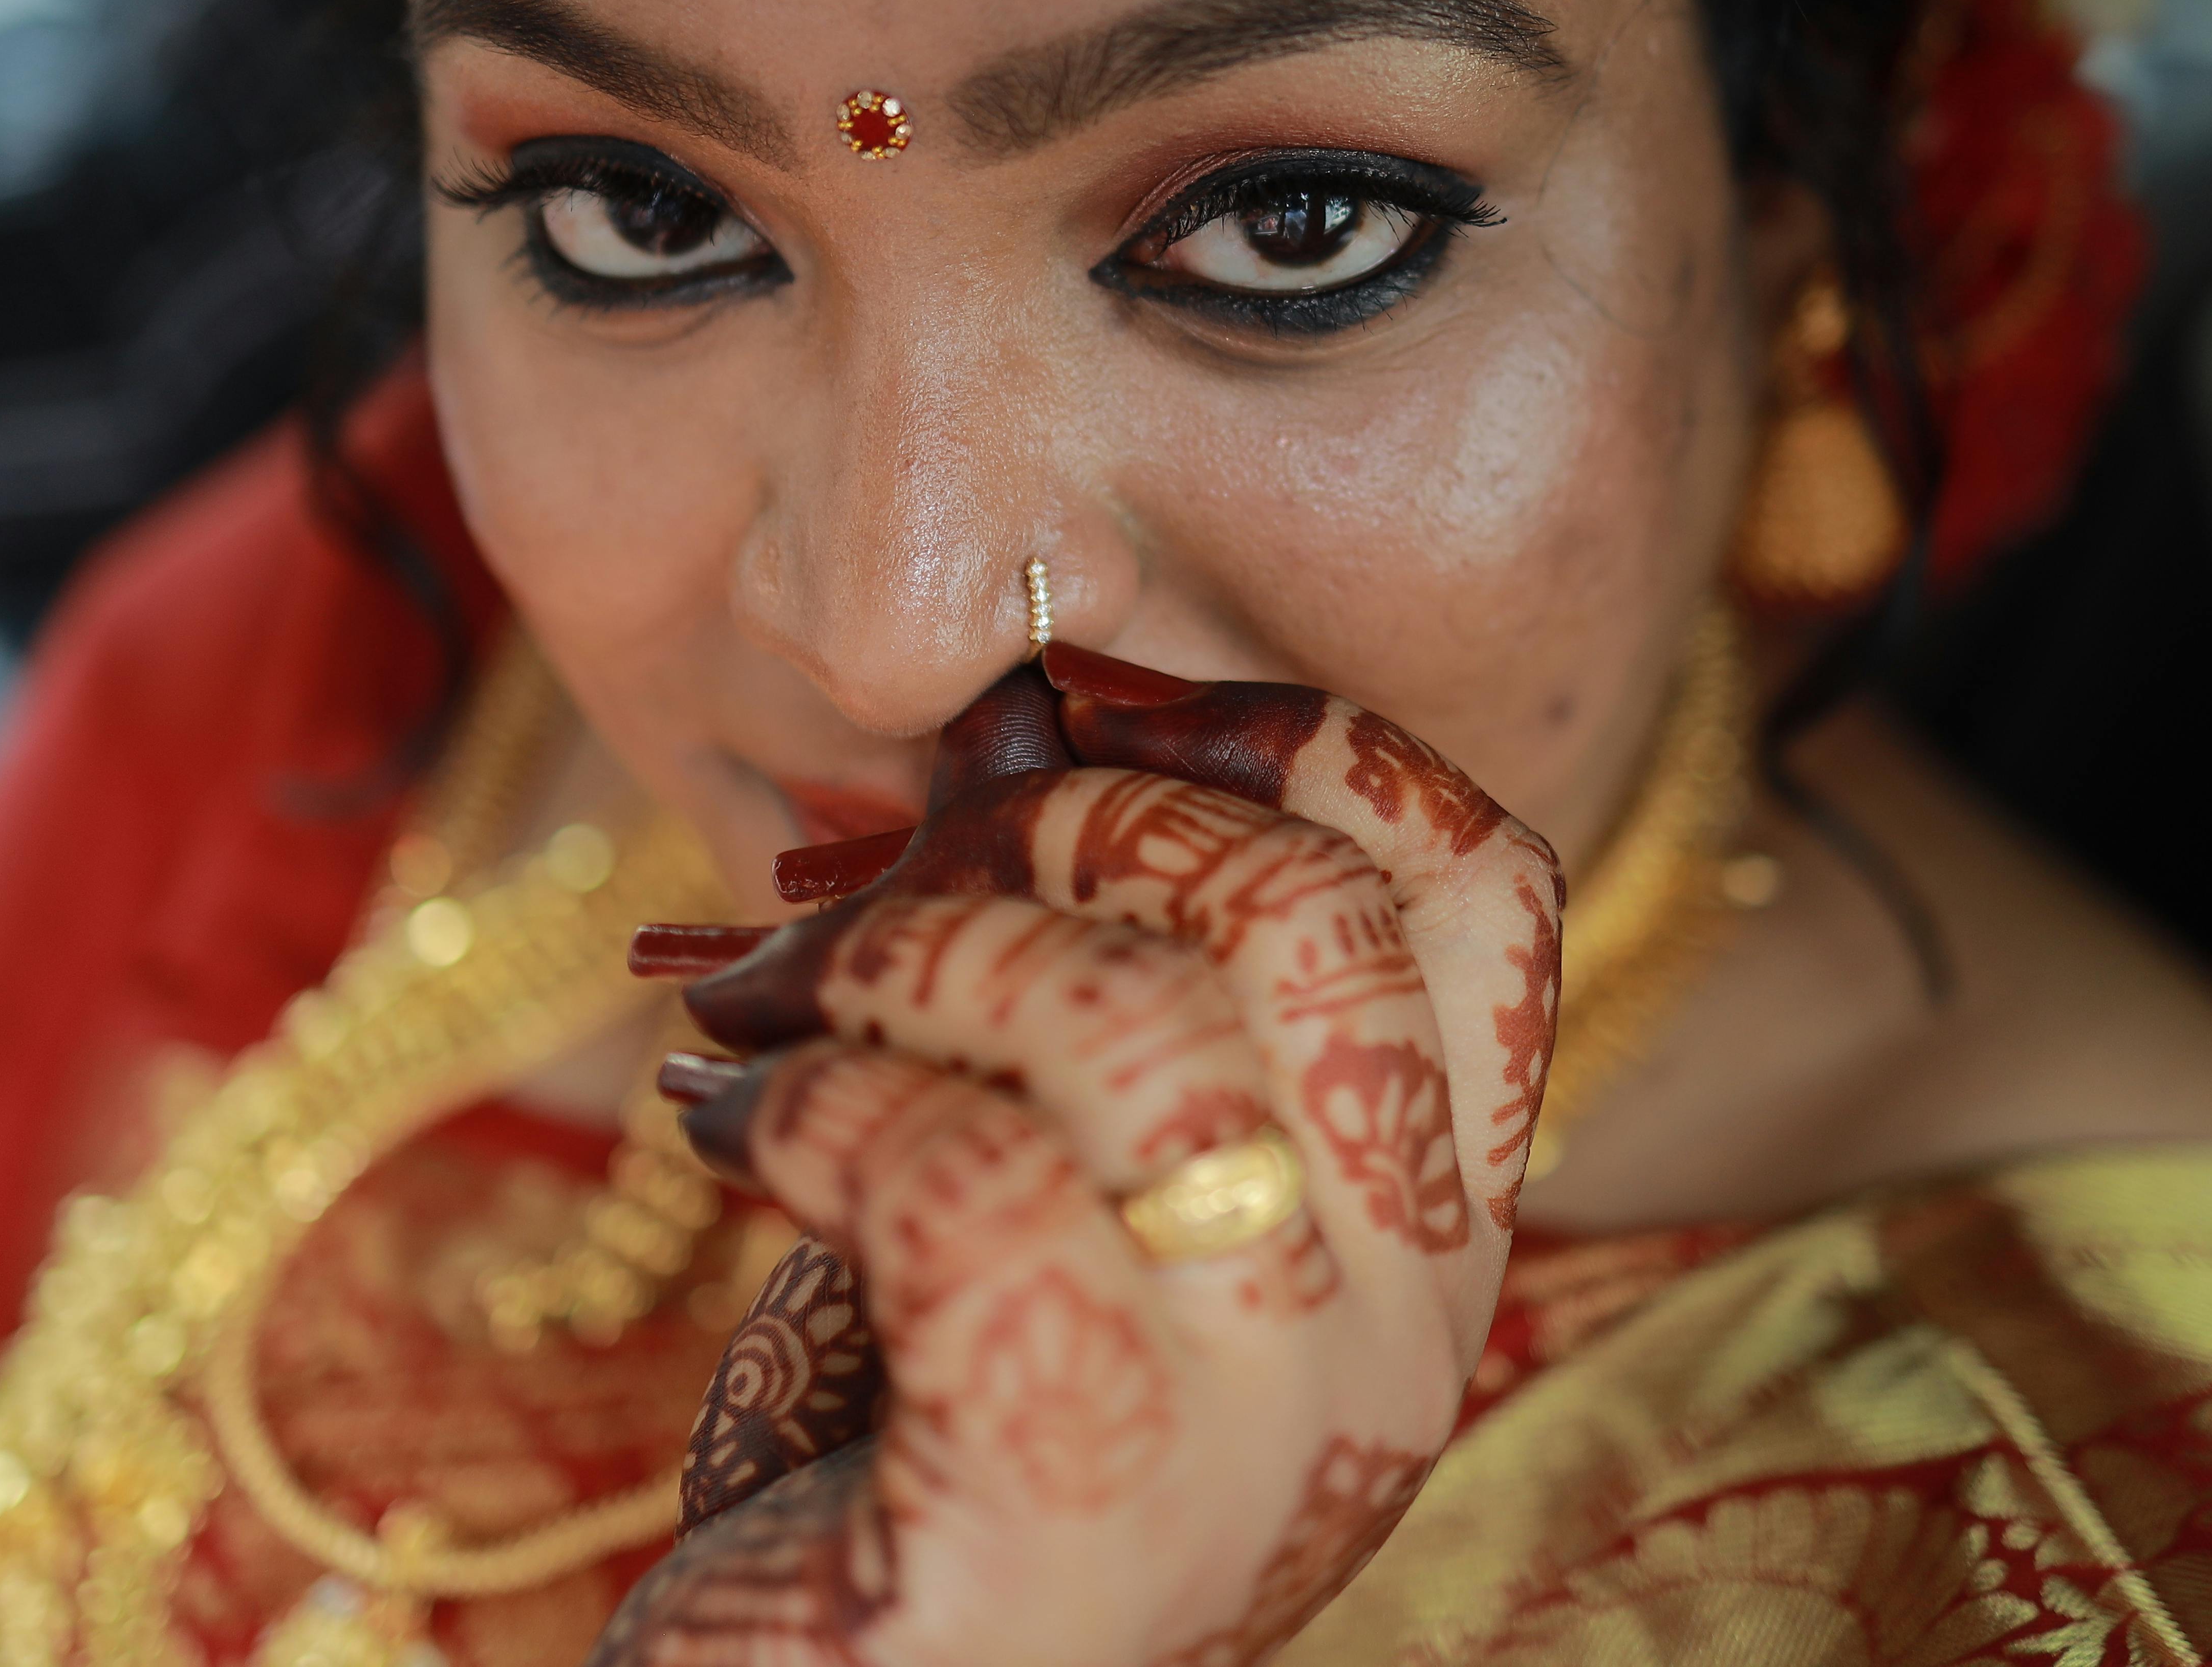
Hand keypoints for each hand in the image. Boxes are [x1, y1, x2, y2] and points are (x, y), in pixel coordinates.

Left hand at [606, 650, 1563, 1665]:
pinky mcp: (1077, 1509)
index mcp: (1426, 1235)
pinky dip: (801, 1107)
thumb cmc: (936, 1442)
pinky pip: (962, 1180)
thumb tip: (1015, 709)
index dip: (1306, 736)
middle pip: (1305, 916)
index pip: (1488, 888)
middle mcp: (1396, 1332)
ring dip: (896, 959)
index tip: (1102, 702)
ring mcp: (1260, 1434)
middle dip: (1060, 830)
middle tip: (880, 887)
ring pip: (1132, 1027)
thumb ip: (1065, 965)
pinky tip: (723, 1125)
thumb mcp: (1045, 1173)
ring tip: (764, 1007)